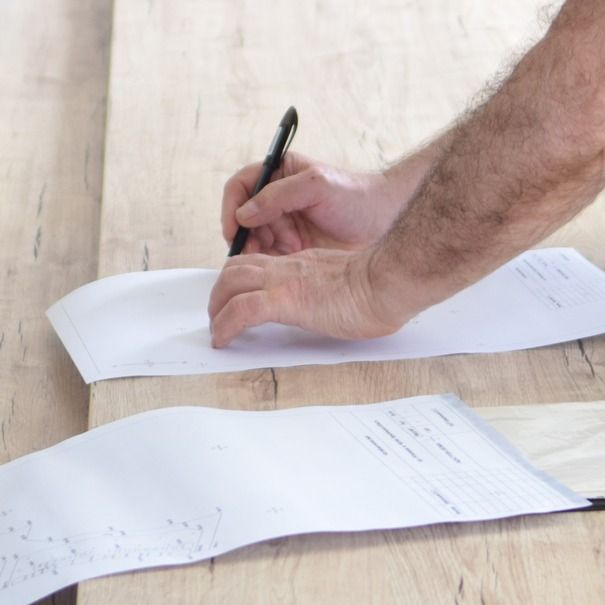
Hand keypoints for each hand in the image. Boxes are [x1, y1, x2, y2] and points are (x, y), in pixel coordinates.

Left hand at [207, 247, 401, 347]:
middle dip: (219, 292)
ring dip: (216, 307)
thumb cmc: (382, 286)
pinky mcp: (285, 301)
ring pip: (230, 283)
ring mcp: (284, 282)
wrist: (388, 281)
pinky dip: (225, 326)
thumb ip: (332, 289)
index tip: (238, 300)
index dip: (241, 280)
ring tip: (217, 330)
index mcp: (303, 263)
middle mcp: (288, 268)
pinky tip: (223, 340)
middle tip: (218, 316)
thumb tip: (335, 306)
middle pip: (236, 269)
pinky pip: (241, 311)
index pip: (259, 263)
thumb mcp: (347, 283)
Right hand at [220, 152, 402, 254]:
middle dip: (248, 232)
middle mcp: (278, 197)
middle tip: (258, 249)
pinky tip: (288, 261)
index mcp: (280, 173)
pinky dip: (272, 260)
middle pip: (243, 216)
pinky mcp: (293, 246)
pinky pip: (269, 255)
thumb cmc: (357, 197)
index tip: (235, 228)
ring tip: (285, 251)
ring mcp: (284, 222)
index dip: (232, 206)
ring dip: (262, 247)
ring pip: (254, 237)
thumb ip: (280, 194)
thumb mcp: (319, 186)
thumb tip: (246, 212)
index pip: (241, 186)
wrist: (385, 222)